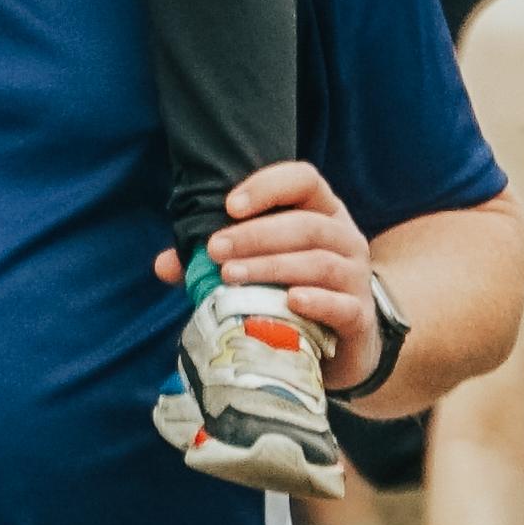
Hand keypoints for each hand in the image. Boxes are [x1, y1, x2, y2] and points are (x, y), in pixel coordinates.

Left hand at [184, 159, 378, 390]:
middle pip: (306, 224)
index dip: (268, 186)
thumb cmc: (293, 292)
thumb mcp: (261, 267)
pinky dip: (315, 301)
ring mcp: (357, 277)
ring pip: (319, 262)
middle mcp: (345, 237)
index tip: (228, 205)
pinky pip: (341, 305)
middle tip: (214, 250)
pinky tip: (289, 301)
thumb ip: (216, 260)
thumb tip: (164, 265)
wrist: (343, 344)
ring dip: (272, 266)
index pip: (304, 180)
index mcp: (322, 212)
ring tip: (231, 276)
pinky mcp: (359, 316)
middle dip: (255, 235)